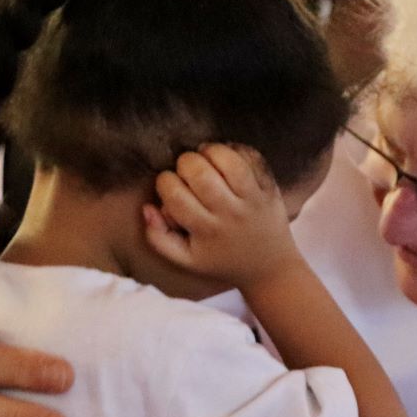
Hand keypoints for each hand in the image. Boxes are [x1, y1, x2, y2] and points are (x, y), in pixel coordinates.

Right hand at [144, 145, 298, 289]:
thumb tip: (147, 208)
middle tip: (187, 170)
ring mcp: (252, 199)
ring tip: (205, 156)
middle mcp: (229, 213)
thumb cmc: (221, 260)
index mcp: (206, 230)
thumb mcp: (185, 259)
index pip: (175, 195)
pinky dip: (236, 149)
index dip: (165, 182)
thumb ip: (158, 237)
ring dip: (211, 151)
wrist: (268, 266)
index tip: (170, 185)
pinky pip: (253, 158)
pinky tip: (227, 157)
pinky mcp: (268, 188)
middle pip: (200, 173)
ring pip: (228, 161)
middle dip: (185, 163)